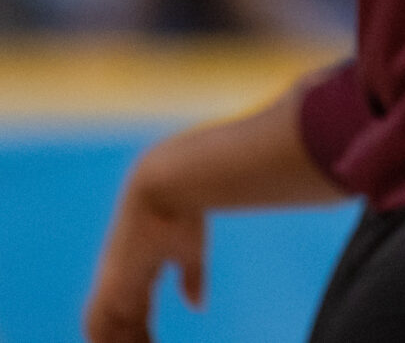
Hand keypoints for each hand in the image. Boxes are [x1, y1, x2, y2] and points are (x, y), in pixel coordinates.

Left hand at [85, 152, 205, 342]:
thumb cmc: (185, 209)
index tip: (154, 342)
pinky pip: (98, 324)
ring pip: (100, 328)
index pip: (133, 310)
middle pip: (114, 323)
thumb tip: (197, 306)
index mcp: (136, 270)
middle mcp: (118, 279)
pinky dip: (106, 340)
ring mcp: (111, 280)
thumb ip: (191, 278)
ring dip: (117, 342)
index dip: (141, 330)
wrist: (166, 185)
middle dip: (129, 341)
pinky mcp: (111, 281)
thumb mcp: (192, 250)